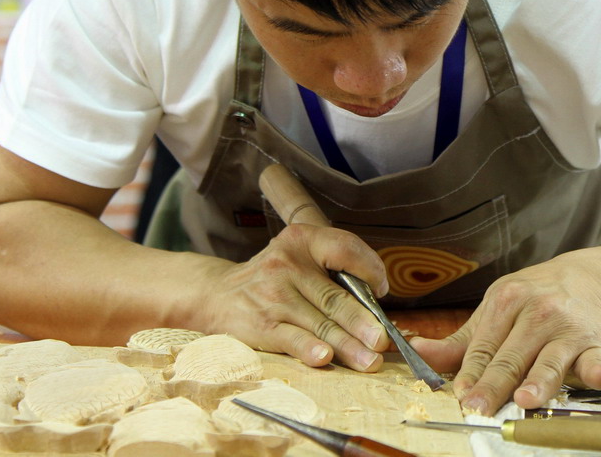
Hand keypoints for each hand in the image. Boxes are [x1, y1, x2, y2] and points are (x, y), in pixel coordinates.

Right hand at [202, 224, 390, 371]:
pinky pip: (291, 338)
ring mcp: (272, 295)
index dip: (370, 268)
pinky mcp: (261, 324)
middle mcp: (287, 264)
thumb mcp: (298, 260)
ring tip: (370, 360)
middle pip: (334, 296)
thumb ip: (332, 273)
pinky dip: (310, 349)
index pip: (344, 248)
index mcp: (303, 240)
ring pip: (320, 323)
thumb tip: (378, 303)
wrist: (217, 296)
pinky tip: (325, 359)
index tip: (382, 290)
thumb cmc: (273, 280)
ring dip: (348, 346)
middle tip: (384, 340)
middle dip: (363, 322)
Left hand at [412, 254, 600, 415]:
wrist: (587, 279)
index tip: (461, 395)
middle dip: (494, 385)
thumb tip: (417, 351)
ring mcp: (566, 328)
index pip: (483, 346)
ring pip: (549, 361)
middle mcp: (536, 312)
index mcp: (506, 301)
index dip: (471, 373)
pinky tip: (600, 378)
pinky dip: (597, 371)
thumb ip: (461, 340)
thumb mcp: (495, 308)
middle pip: (510, 357)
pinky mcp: (594, 342)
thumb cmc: (533, 299)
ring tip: (525, 399)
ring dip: (538, 381)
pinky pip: (594, 359)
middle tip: (479, 408)